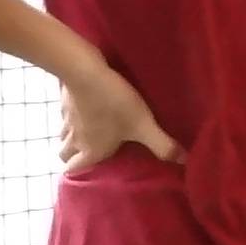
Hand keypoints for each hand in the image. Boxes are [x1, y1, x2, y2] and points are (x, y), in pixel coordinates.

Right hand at [59, 61, 179, 171]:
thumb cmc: (115, 103)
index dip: (79, 172)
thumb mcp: (143, 125)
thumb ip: (162, 144)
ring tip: (87, 133)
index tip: (90, 173)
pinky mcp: (64, 100)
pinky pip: (63, 115)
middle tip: (88, 152)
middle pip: (63, 155)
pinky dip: (72, 116)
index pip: (74, 170)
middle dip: (72, 157)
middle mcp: (75, 138)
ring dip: (71, 137)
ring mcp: (66, 119)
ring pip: (62, 136)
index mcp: (91, 150)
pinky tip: (84, 108)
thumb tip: (183, 162)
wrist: (85, 71)